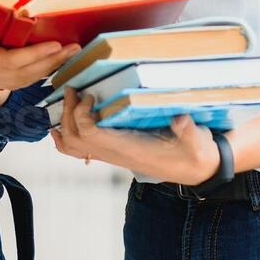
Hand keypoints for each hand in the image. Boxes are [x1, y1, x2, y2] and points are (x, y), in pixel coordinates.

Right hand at [0, 3, 80, 103]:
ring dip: (44, 68)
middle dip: (48, 62)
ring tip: (67, 55)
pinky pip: (10, 81)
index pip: (4, 61)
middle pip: (19, 73)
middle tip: (74, 48)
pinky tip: (45, 66)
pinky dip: (30, 74)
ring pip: (18, 79)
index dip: (31, 56)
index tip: (52, 46)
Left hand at [50, 89, 221, 184]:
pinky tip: (65, 122)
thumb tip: (180, 118)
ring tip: (67, 100)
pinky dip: (67, 136)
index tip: (90, 95)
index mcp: (129, 149)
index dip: (82, 115)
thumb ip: (188, 130)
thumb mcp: (196, 142)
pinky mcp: (114, 152)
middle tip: (73, 89)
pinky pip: (80, 149)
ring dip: (64, 123)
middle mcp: (115, 154)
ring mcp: (112, 154)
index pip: (91, 135)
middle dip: (68, 113)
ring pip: (73, 147)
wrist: (195, 170)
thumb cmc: (194, 153)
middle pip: (74, 139)